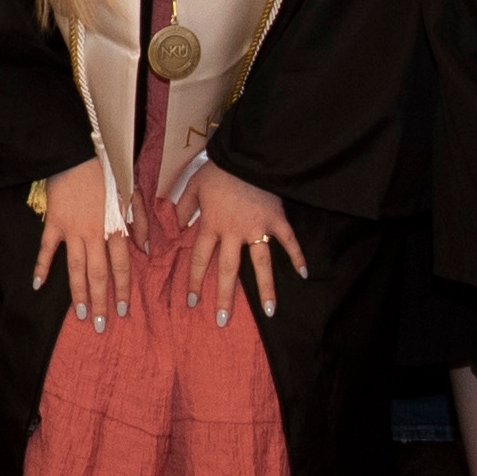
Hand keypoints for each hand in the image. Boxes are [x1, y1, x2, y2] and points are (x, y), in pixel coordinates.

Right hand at [26, 160, 129, 324]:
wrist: (78, 155)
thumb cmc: (107, 173)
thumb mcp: (132, 194)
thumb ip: (142, 222)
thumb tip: (146, 249)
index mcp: (115, 227)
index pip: (121, 266)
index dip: (122, 290)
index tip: (122, 310)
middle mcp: (95, 234)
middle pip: (99, 274)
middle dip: (100, 301)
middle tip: (99, 324)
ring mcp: (73, 230)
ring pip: (76, 268)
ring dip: (78, 293)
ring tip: (79, 314)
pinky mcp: (54, 223)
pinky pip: (47, 249)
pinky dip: (41, 266)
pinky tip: (37, 284)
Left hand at [174, 162, 303, 320]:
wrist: (247, 154)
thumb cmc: (219, 169)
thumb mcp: (194, 185)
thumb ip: (183, 207)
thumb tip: (172, 225)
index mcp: (211, 224)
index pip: (200, 259)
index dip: (195, 282)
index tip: (192, 302)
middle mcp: (233, 232)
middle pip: (228, 270)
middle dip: (225, 297)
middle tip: (223, 321)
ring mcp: (257, 228)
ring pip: (261, 265)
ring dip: (265, 289)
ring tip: (269, 312)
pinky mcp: (277, 220)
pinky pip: (288, 241)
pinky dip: (297, 256)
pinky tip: (304, 274)